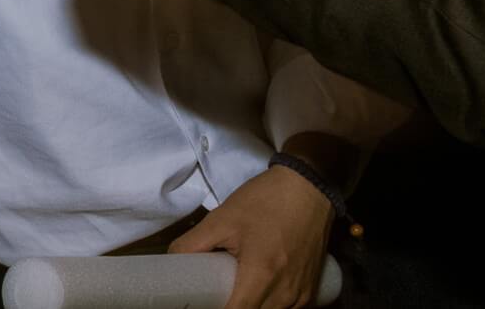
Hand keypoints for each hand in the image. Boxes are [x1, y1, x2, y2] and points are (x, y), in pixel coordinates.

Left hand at [170, 165, 331, 308]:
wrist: (308, 188)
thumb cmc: (264, 201)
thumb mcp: (222, 219)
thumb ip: (193, 243)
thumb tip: (171, 261)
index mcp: (262, 275)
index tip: (204, 300)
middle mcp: (286, 294)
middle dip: (232, 307)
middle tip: (216, 292)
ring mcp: (302, 296)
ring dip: (252, 306)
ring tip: (235, 289)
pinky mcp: (312, 292)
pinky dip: (270, 306)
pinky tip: (258, 290)